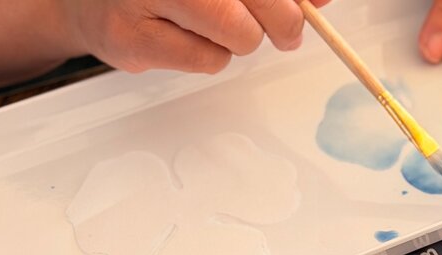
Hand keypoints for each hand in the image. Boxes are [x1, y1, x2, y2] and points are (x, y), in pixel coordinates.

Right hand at [59, 0, 329, 74]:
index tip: (312, 5)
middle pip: (263, 0)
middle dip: (285, 21)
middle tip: (288, 31)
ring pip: (238, 34)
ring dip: (239, 40)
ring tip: (215, 27)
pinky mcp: (129, 38)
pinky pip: (207, 62)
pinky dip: (210, 58)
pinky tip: (185, 39)